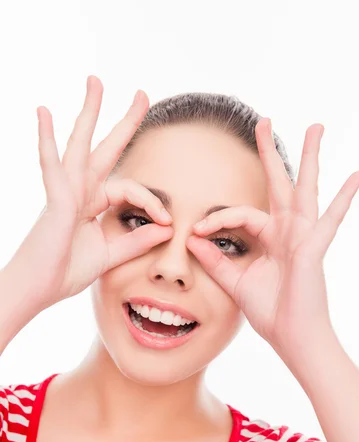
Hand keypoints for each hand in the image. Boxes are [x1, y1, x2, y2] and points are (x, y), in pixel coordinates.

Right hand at [4, 76, 172, 311]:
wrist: (38, 290)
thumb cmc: (65, 272)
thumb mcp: (111, 255)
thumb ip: (137, 240)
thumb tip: (166, 227)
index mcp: (93, 204)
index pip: (130, 189)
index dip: (151, 201)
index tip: (167, 220)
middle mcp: (80, 192)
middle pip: (105, 149)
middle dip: (124, 122)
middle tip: (142, 94)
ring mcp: (66, 193)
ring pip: (80, 145)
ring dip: (89, 113)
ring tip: (96, 83)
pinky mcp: (55, 201)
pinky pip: (52, 166)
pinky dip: (47, 140)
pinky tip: (44, 113)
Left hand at [186, 119, 358, 354]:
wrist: (291, 337)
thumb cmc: (270, 312)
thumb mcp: (235, 282)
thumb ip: (216, 261)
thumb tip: (193, 240)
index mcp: (269, 238)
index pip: (240, 214)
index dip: (217, 219)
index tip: (196, 232)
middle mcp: (287, 232)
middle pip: (279, 184)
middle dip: (270, 153)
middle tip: (264, 121)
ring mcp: (303, 237)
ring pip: (306, 189)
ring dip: (310, 158)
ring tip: (316, 128)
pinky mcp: (314, 248)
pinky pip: (331, 219)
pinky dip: (345, 198)